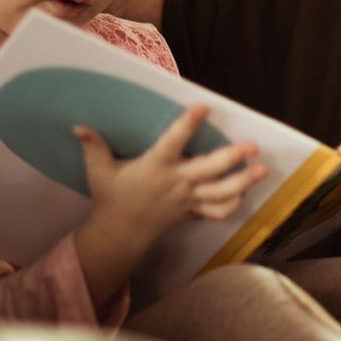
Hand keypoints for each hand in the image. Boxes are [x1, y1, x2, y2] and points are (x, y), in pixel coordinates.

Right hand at [76, 104, 265, 254]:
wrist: (120, 234)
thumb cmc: (111, 197)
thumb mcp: (99, 171)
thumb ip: (93, 147)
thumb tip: (78, 125)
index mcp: (155, 167)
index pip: (173, 142)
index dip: (188, 124)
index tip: (203, 106)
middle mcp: (175, 183)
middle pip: (208, 170)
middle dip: (232, 159)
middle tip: (252, 147)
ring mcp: (187, 200)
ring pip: (220, 192)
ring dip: (243, 182)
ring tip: (262, 169)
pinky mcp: (192, 212)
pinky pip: (217, 211)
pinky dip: (233, 203)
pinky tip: (246, 190)